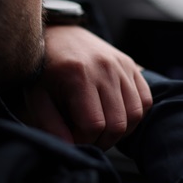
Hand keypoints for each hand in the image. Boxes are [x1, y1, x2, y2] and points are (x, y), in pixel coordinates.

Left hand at [23, 25, 151, 149]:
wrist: (59, 34)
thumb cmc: (44, 69)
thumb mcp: (37, 97)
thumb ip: (50, 125)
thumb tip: (70, 149)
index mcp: (78, 76)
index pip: (93, 125)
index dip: (83, 141)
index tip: (72, 137)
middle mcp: (104, 68)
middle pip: (117, 124)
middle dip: (103, 141)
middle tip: (87, 138)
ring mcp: (120, 65)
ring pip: (135, 114)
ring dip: (120, 131)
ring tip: (101, 129)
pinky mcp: (130, 64)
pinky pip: (145, 99)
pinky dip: (134, 115)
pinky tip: (115, 115)